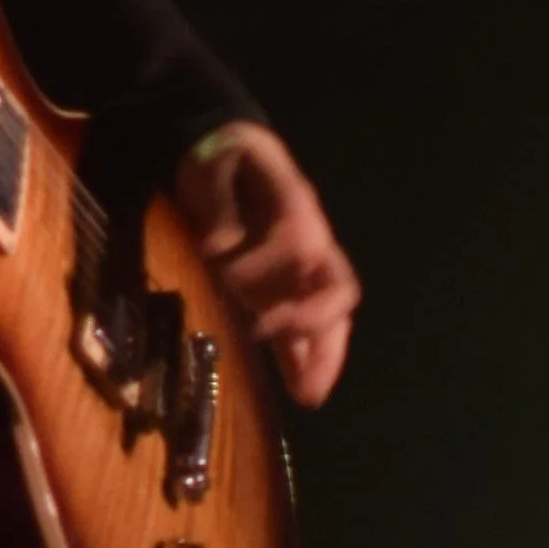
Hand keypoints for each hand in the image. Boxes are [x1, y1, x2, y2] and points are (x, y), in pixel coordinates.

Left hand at [172, 125, 359, 407]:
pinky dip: (309, 355)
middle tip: (297, 371)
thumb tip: (221, 247)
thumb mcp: (211, 163)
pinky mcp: (289, 285)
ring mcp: (305, 266)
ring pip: (331, 314)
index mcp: (295, 204)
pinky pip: (311, 323)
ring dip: (322, 354)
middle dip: (316, 330)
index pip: (299, 242)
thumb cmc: (220, 156)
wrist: (227, 152)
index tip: (231, 280)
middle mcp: (312, 239)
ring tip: (309, 395)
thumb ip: (217, 202)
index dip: (269, 268)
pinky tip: (302, 388)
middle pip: (337, 289)